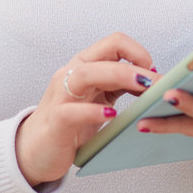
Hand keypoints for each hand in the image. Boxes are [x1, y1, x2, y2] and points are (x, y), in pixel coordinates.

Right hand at [15, 33, 156, 187]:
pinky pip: (73, 111)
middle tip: (157, 82)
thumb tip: (152, 78)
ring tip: (142, 87)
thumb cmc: (71, 123)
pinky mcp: (56, 121)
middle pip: (104, 55)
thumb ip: (119, 85)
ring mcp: (61, 96)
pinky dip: (93, 111)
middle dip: (135, 64)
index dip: (138, 52)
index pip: (114, 42)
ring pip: (87, 74)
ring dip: (119, 76)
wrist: (36, 150)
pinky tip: (111, 115)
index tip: (153, 72)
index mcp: (84, 66)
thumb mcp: (98, 98)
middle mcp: (71, 75)